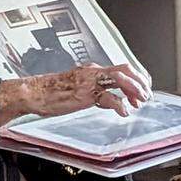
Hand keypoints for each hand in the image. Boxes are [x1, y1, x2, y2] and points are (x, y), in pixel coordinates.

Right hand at [0, 62, 150, 126]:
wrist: (34, 93)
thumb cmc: (52, 93)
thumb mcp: (78, 90)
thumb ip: (95, 93)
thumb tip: (110, 101)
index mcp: (92, 70)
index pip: (120, 68)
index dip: (136, 77)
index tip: (143, 88)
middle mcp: (92, 72)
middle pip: (124, 69)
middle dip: (139, 81)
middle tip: (147, 95)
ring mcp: (89, 81)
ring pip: (119, 78)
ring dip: (134, 90)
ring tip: (140, 101)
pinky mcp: (84, 94)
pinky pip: (107, 97)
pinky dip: (120, 105)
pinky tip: (124, 112)